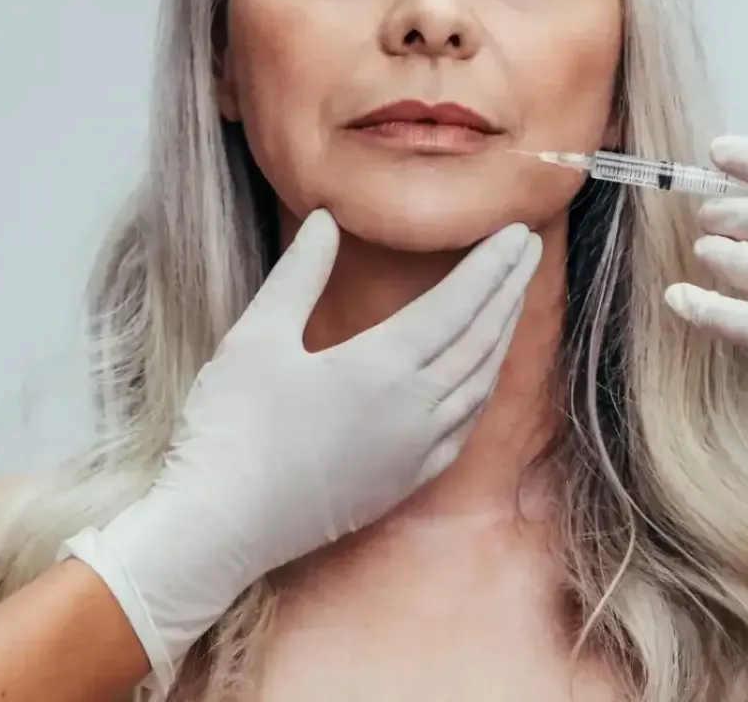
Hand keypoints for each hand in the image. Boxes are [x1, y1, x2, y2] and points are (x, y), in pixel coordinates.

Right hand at [64, 211, 541, 685]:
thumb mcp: (256, 337)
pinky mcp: (404, 483)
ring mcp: (414, 452)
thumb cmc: (230, 428)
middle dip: (509, 290)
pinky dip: (482, 390)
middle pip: (480, 339)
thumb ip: (299, 275)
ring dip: (501, 337)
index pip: (457, 304)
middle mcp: (414, 410)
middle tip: (528, 251)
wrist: (218, 528)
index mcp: (381, 366)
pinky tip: (481, 377)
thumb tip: (326, 220)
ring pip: (480, 384)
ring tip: (512, 301)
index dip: (491, 265)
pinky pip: (464, 429)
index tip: (517, 232)